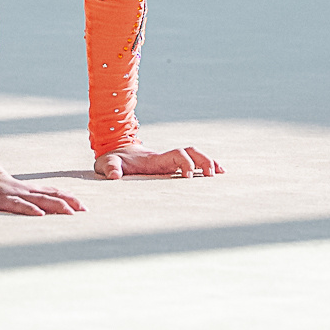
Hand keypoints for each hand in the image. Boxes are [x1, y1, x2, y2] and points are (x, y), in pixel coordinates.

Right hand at [0, 166, 85, 216]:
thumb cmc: (5, 189)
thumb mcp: (26, 192)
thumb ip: (42, 198)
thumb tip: (66, 207)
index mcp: (30, 191)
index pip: (53, 194)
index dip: (69, 199)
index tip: (84, 208)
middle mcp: (20, 192)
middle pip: (42, 198)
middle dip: (58, 205)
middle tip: (72, 214)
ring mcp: (4, 195)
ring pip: (18, 202)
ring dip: (28, 208)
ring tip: (39, 214)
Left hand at [94, 144, 222, 179]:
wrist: (115, 153)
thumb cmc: (112, 161)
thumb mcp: (107, 164)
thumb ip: (111, 169)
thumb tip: (114, 177)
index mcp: (156, 158)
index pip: (177, 155)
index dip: (185, 163)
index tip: (188, 176)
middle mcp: (166, 158)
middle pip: (192, 152)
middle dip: (204, 160)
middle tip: (212, 176)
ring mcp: (170, 161)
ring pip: (195, 156)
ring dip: (208, 162)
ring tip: (221, 173)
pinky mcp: (171, 167)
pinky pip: (192, 163)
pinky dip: (205, 166)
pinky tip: (217, 173)